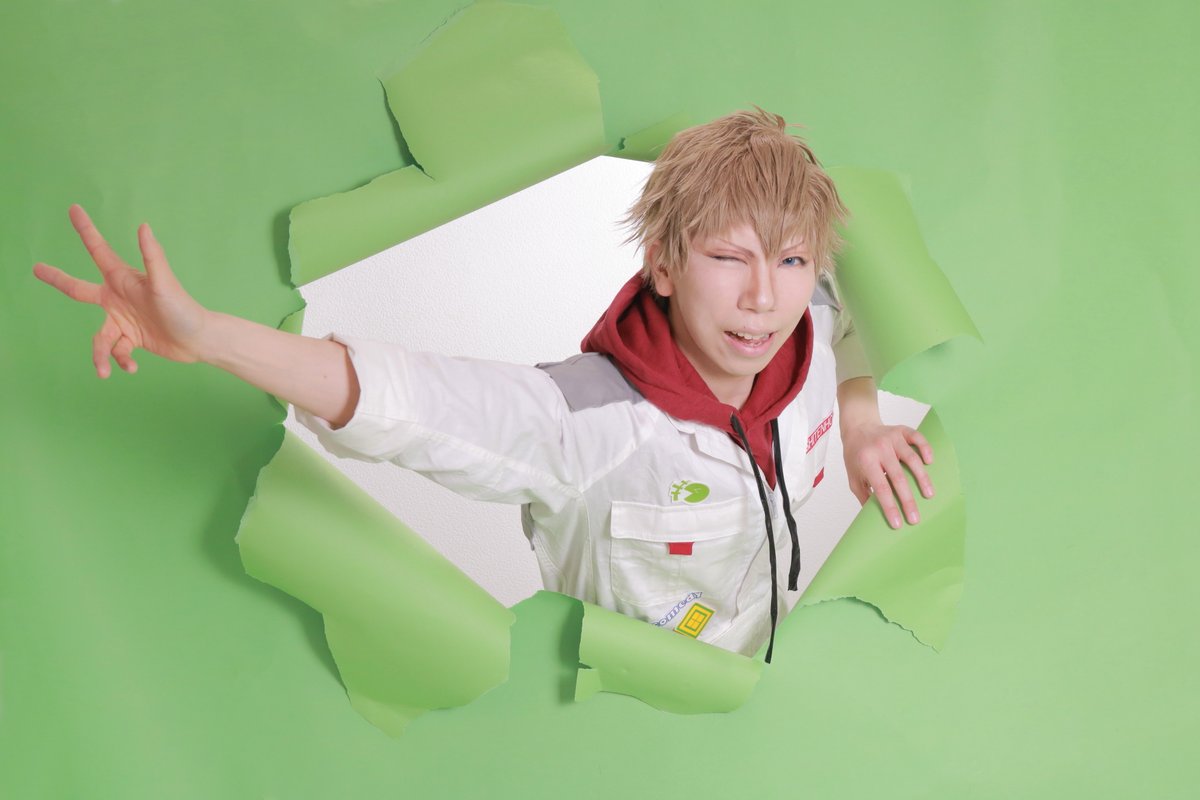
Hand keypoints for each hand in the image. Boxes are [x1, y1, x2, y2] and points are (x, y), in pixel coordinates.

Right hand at [33, 205, 210, 376]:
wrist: (200, 340)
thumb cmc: (184, 309)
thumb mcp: (165, 284)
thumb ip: (152, 257)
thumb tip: (142, 226)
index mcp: (123, 279)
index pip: (99, 251)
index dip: (86, 231)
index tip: (74, 209)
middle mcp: (119, 297)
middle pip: (78, 289)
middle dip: (57, 279)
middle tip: (35, 268)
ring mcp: (123, 319)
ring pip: (98, 337)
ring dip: (99, 355)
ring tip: (103, 371)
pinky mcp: (131, 339)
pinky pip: (116, 352)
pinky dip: (121, 361)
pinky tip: (132, 368)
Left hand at [842, 422, 933, 528]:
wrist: (857, 426)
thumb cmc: (856, 456)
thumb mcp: (852, 476)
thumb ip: (863, 495)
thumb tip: (874, 518)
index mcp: (866, 461)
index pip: (880, 488)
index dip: (890, 506)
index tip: (897, 524)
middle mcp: (879, 449)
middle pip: (898, 477)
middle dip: (908, 501)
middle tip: (915, 518)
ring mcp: (892, 438)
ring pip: (911, 459)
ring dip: (922, 478)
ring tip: (929, 495)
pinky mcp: (901, 430)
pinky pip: (917, 438)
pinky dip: (925, 449)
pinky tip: (930, 462)